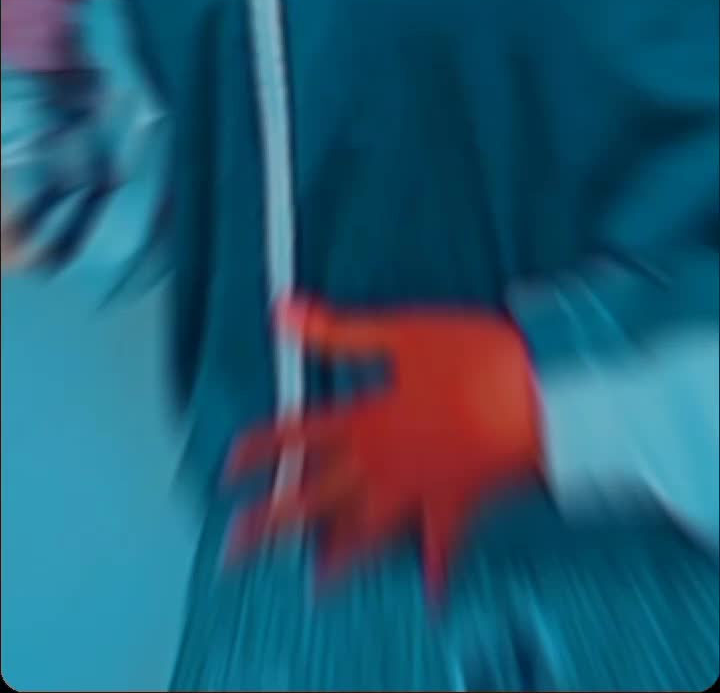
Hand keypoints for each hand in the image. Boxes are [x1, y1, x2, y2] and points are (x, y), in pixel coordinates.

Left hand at [226, 297, 541, 595]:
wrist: (542, 395)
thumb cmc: (477, 358)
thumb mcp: (401, 334)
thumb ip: (337, 331)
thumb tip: (283, 314)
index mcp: (367, 420)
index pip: (299, 437)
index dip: (262, 451)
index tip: (231, 470)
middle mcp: (385, 464)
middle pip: (316, 498)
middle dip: (272, 523)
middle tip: (235, 549)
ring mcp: (422, 491)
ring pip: (367, 532)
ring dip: (337, 556)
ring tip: (313, 580)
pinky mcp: (461, 503)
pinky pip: (444, 548)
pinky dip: (438, 574)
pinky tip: (432, 598)